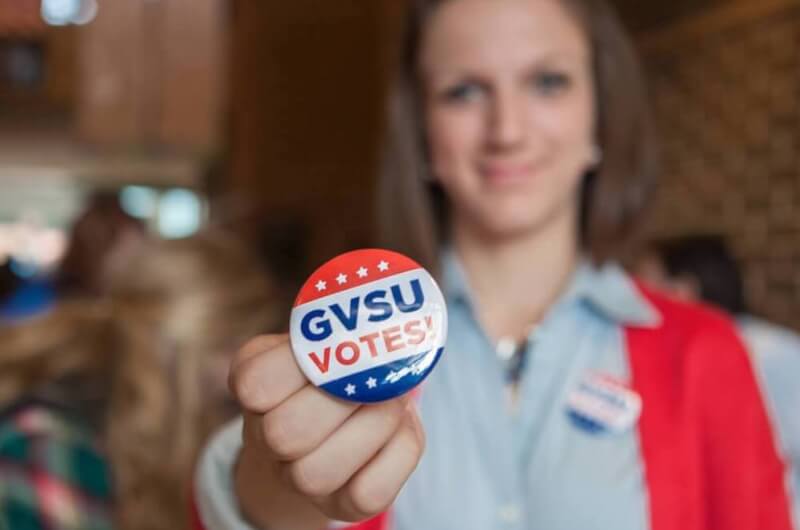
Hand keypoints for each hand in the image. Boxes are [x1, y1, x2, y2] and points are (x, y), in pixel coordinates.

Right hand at [229, 334, 424, 528]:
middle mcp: (266, 440)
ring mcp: (300, 479)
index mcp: (255, 385)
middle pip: (285, 434)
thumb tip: (387, 322)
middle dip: (342, 398)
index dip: (303, 364)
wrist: (332, 426)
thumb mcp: (318, 336)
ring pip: (318, 472)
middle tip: (376, 373)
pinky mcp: (342, 504)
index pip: (256, 384)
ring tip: (393, 400)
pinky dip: (397, 453)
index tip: (334, 346)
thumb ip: (336, 326)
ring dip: (372, 427)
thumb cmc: (329, 369)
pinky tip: (401, 427)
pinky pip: (367, 493)